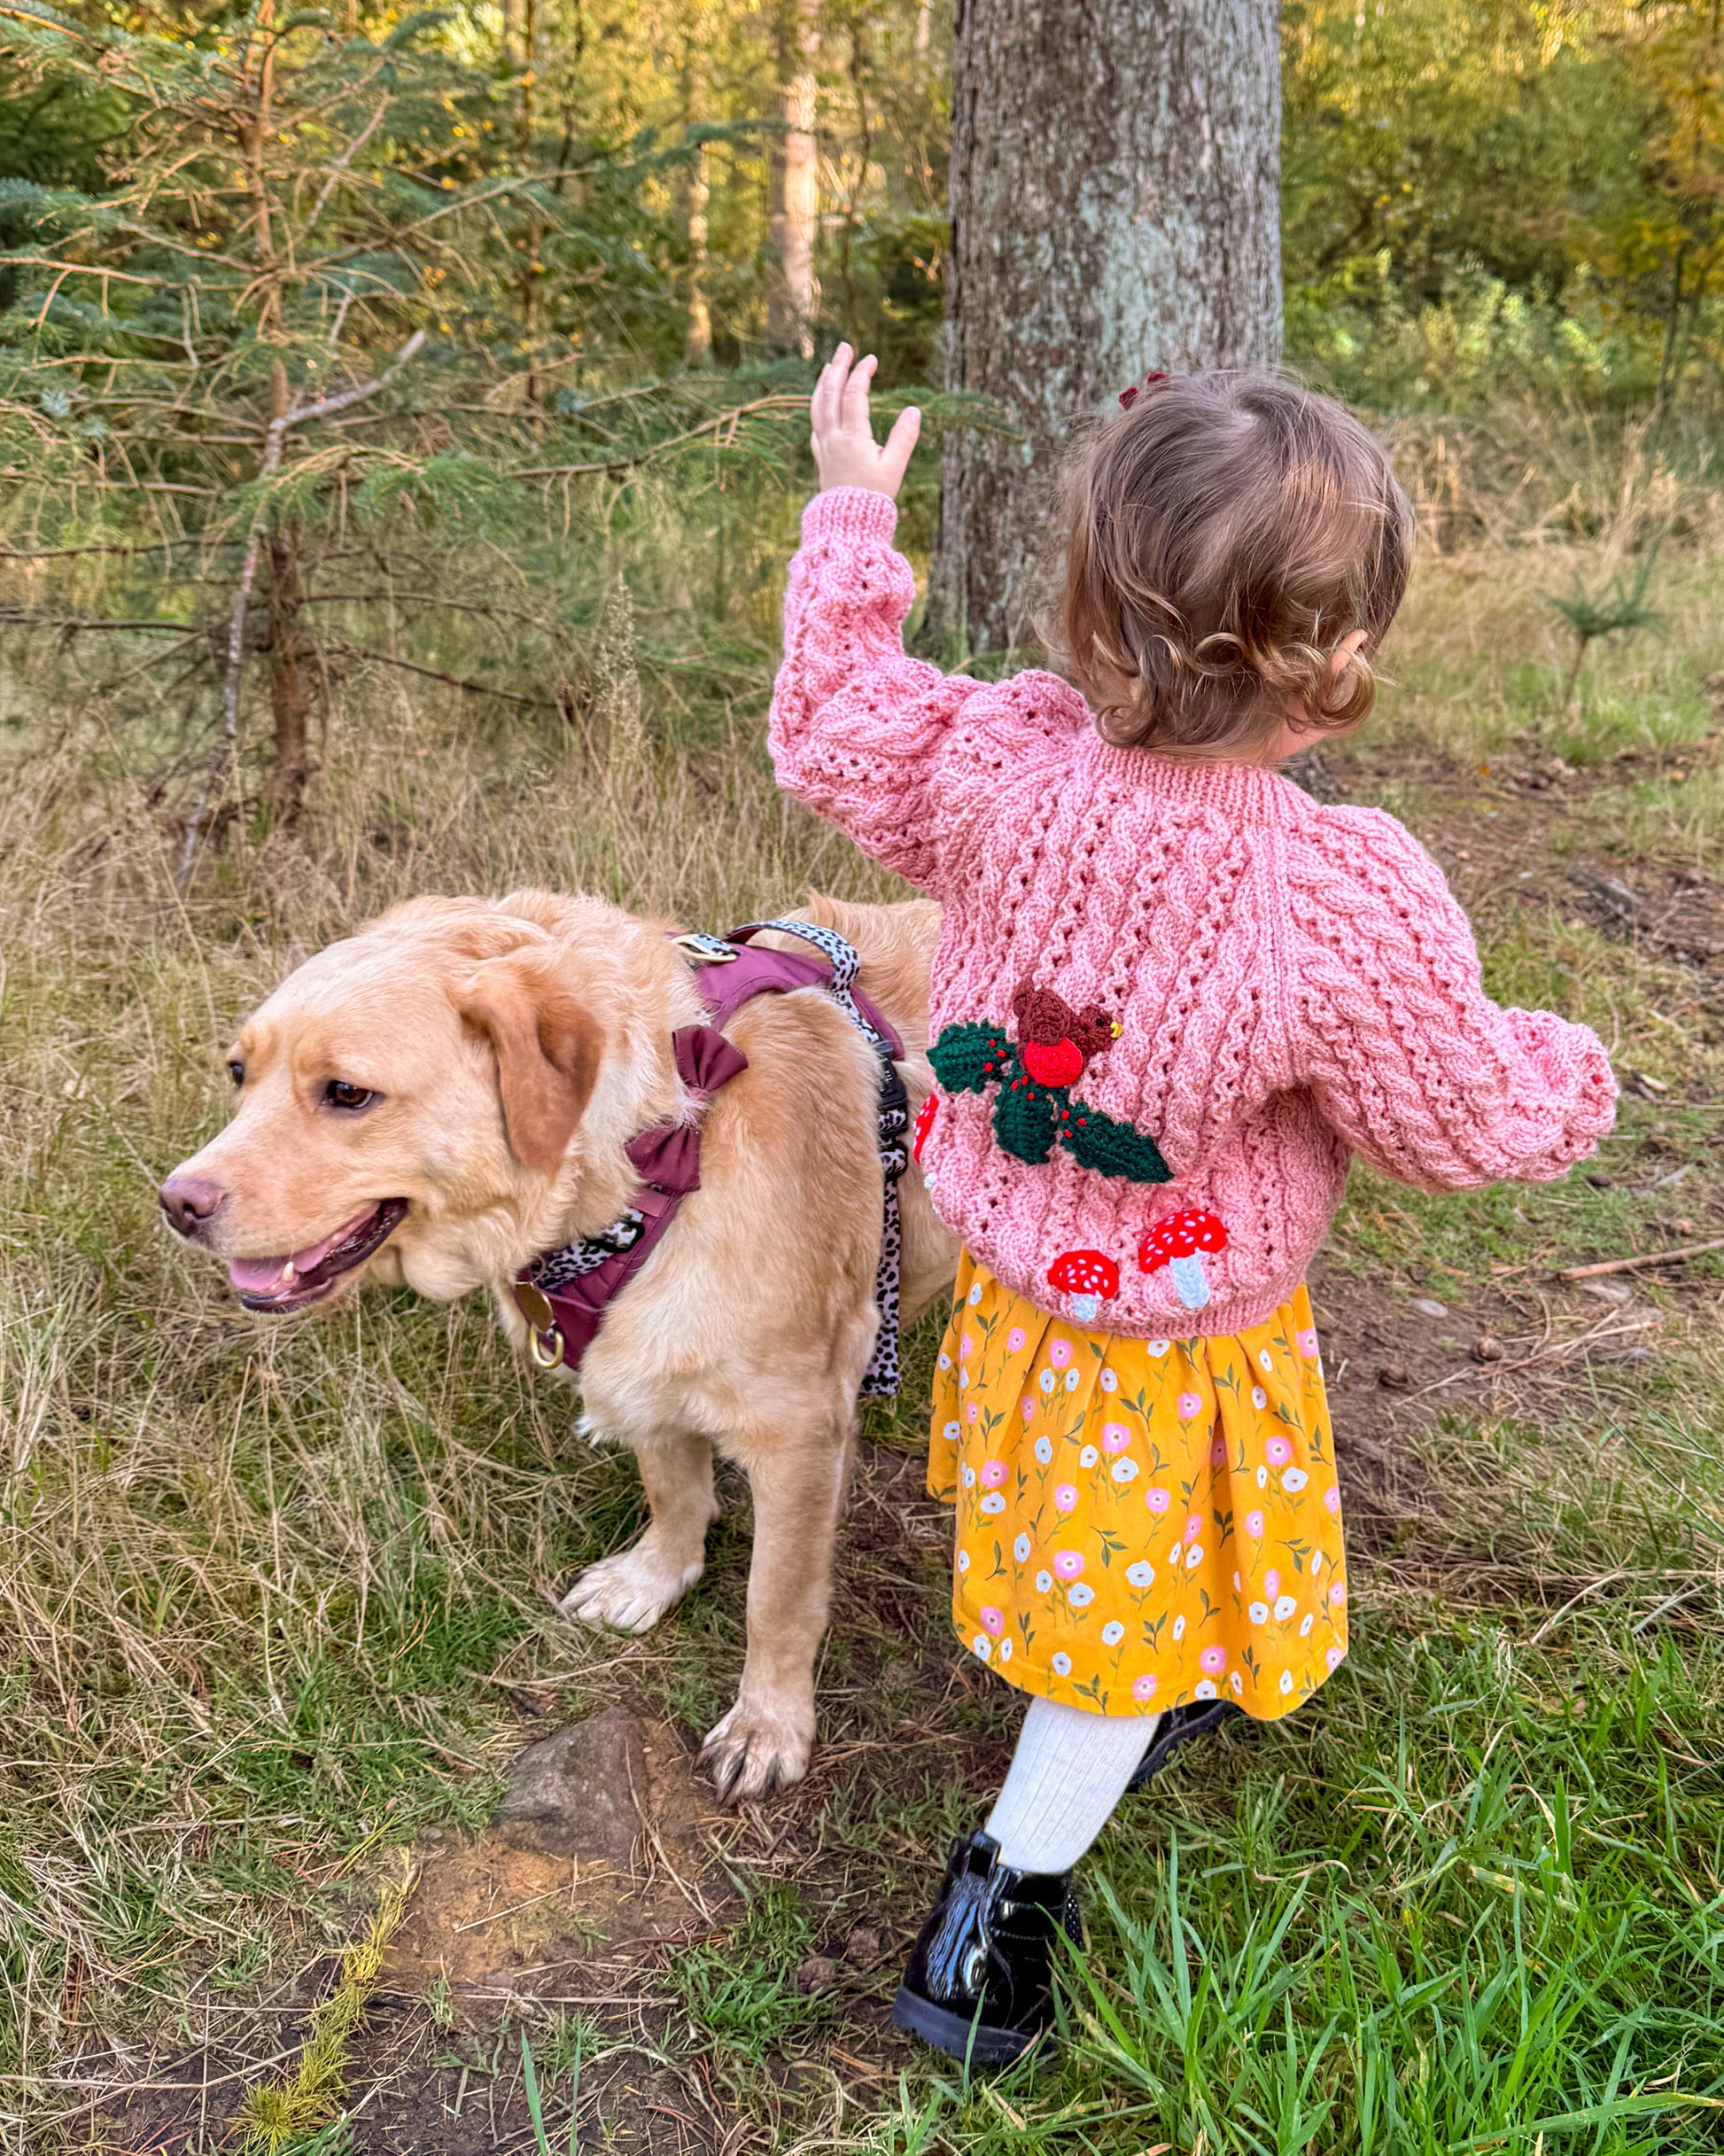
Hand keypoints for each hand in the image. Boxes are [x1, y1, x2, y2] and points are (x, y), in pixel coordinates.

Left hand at [810, 343, 920, 499]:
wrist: (847, 523)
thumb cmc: (873, 497)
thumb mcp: (894, 468)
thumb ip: (904, 438)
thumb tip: (914, 410)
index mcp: (852, 437)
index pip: (854, 394)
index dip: (862, 373)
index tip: (871, 359)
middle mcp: (833, 437)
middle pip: (831, 393)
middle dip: (838, 367)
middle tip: (845, 347)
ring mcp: (823, 446)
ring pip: (818, 406)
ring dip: (823, 383)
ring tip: (829, 366)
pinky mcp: (820, 456)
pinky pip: (815, 423)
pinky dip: (817, 405)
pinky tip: (821, 401)